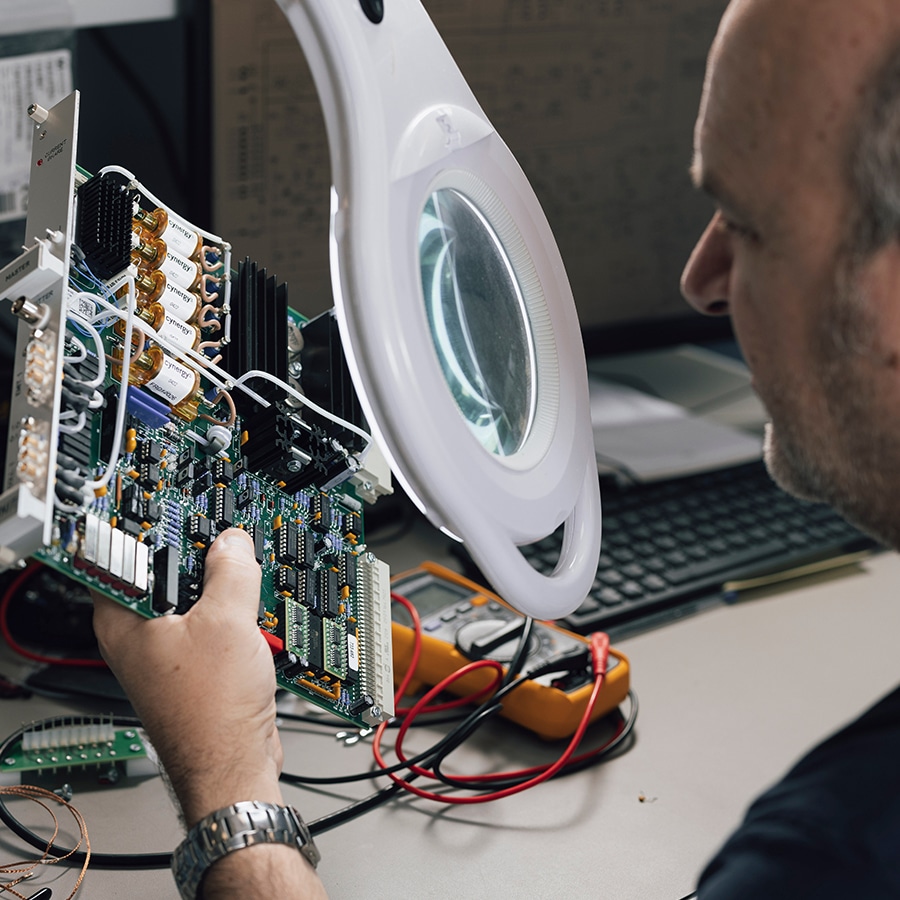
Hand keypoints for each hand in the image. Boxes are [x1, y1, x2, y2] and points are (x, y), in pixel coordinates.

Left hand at [92, 528, 282, 824]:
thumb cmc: (211, 712)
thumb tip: (232, 542)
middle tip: (222, 529)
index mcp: (123, 619)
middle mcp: (137, 634)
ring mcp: (166, 650)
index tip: (175, 502)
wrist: (235, 763)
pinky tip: (256, 601)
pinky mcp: (194, 664)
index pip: (120, 550)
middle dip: (197, 549)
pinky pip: (211, 621)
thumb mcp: (226, 620)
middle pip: (162, 570)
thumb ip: (230, 569)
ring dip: (221, 580)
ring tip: (246, 562)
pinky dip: (232, 607)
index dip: (149, 522)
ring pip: (192, 596)